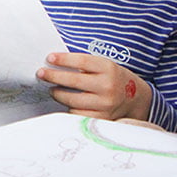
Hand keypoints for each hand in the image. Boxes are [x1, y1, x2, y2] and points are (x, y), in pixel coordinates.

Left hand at [36, 52, 151, 120]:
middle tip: (41, 73)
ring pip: (72, 100)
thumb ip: (83, 63)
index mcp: (108, 68)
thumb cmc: (112, 78)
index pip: (81, 61)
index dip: (63, 59)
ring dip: (57, 94)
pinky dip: (69, 108)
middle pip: (73, 81)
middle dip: (53, 76)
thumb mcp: (104, 66)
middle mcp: (108, 86)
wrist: (135, 99)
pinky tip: (66, 103)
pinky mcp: (102, 118)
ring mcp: (105, 104)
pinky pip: (77, 114)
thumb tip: (53, 61)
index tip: (49, 58)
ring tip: (53, 90)